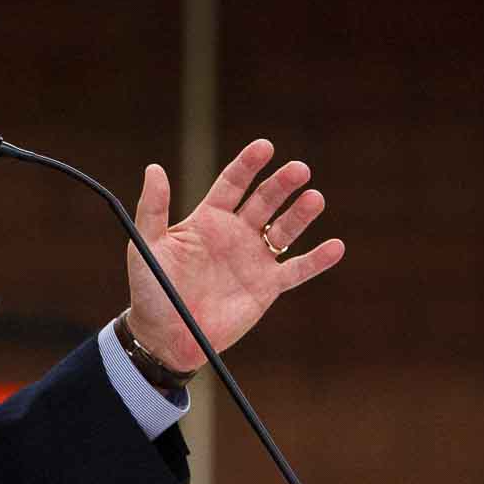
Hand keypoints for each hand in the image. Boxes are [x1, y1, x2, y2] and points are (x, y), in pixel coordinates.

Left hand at [126, 139, 344, 371]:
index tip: (265, 147)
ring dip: (301, 214)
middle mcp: (236, 233)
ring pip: (284, 230)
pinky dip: (317, 260)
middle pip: (265, 200)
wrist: (166, 336)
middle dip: (282, 184)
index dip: (249, 164)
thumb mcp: (147, 246)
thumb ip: (153, 208)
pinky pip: (297, 270)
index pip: (234, 183)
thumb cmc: (152, 290)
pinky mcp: (268, 287)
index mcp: (209, 218)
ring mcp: (254, 259)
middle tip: (299, 170)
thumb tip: (154, 168)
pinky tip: (336, 247)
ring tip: (315, 198)